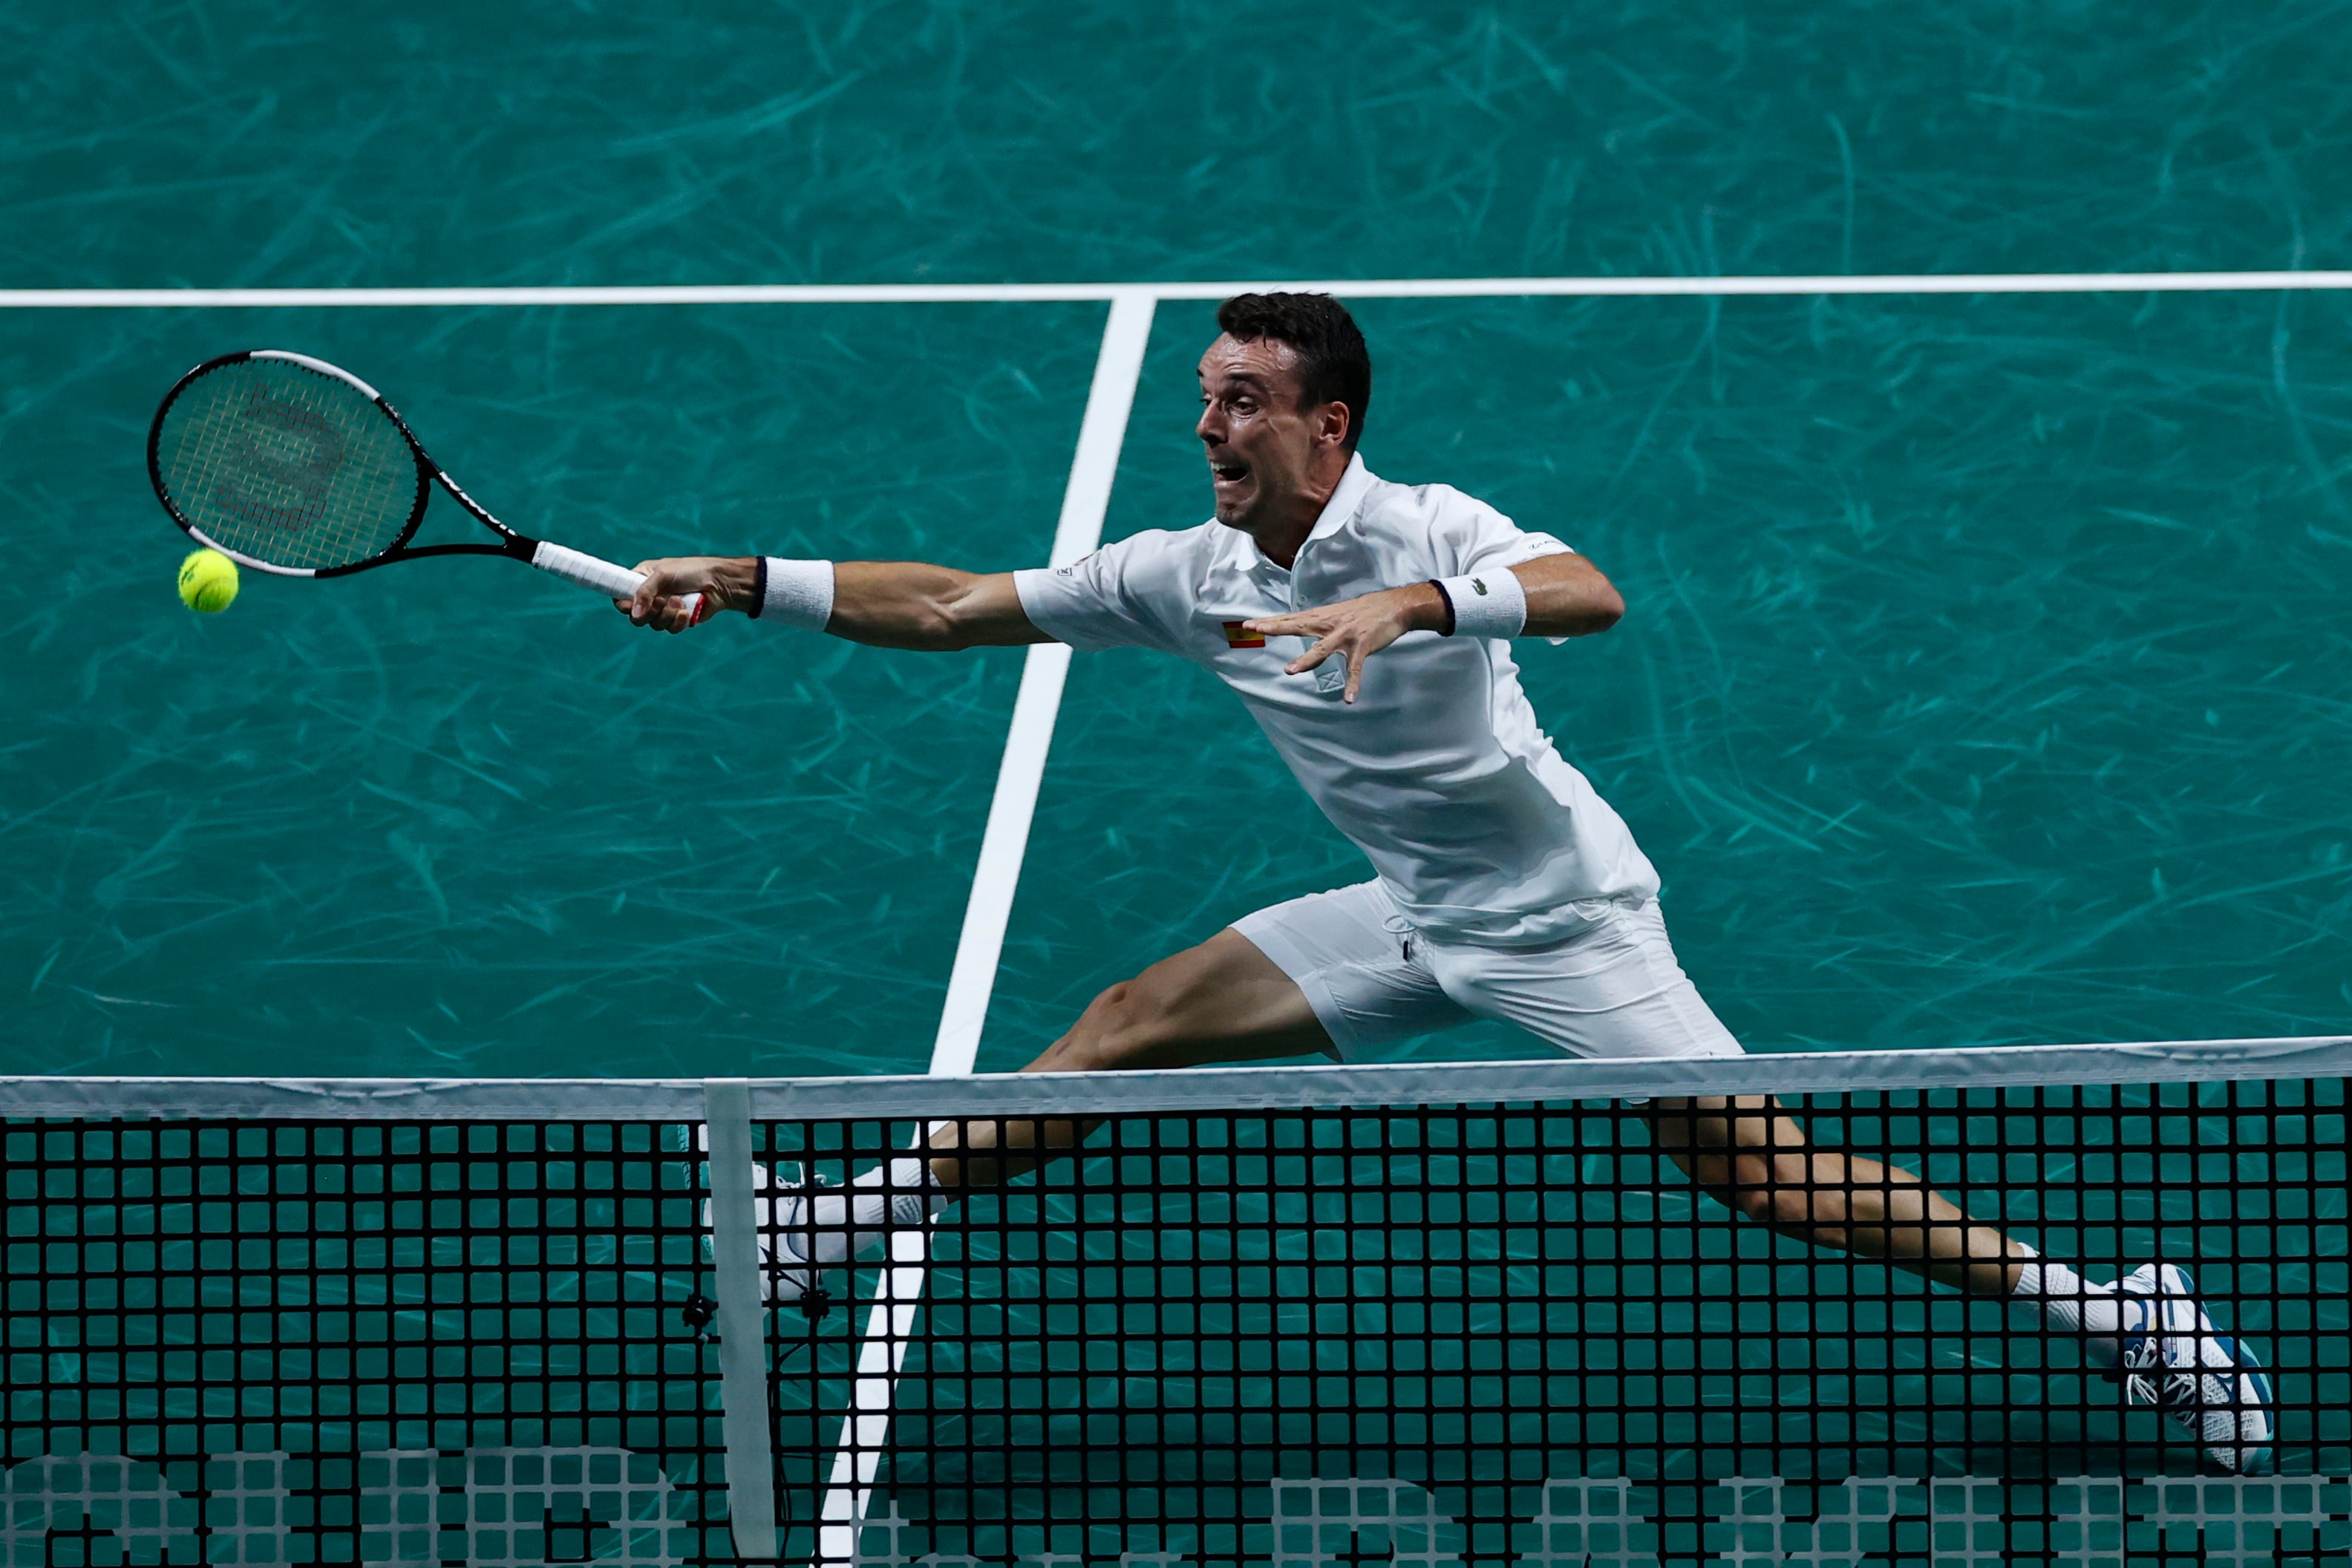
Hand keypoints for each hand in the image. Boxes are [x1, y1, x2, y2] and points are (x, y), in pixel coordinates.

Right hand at [618, 555, 756, 633]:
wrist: (719, 582)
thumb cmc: (691, 571)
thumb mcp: (663, 575)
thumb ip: (645, 593)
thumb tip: (633, 614)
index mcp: (641, 579)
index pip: (620, 596)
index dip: (624, 605)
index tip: (631, 606)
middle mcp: (650, 596)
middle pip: (636, 617)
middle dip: (651, 611)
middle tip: (663, 601)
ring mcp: (663, 609)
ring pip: (653, 625)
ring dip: (668, 615)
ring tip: (681, 601)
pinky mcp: (677, 620)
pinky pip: (670, 629)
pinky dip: (678, 622)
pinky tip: (687, 612)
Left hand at [1243, 583, 1446, 703]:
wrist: (1395, 606)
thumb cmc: (1365, 611)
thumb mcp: (1337, 613)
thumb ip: (1319, 621)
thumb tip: (1302, 624)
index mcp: (1322, 617)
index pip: (1291, 619)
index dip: (1271, 621)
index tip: (1249, 622)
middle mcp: (1329, 625)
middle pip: (1298, 625)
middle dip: (1276, 627)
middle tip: (1256, 627)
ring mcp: (1345, 636)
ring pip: (1322, 649)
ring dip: (1306, 660)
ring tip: (1290, 671)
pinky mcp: (1361, 646)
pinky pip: (1355, 669)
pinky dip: (1352, 684)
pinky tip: (1348, 699)